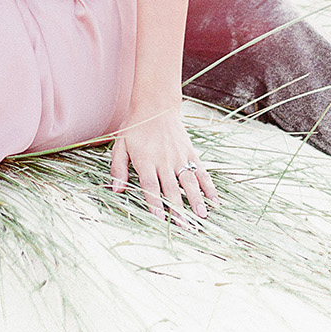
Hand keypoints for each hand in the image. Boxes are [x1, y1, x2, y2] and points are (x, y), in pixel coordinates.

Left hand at [110, 106, 217, 224]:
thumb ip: (118, 168)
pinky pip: (201, 172)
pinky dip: (209, 187)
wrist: (156, 105)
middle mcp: (164, 160)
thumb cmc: (135, 128)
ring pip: (189, 181)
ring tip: (202, 216)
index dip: (154, 202)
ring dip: (196, 200)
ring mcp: (179, 156)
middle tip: (184, 226)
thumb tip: (116, 190)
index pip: (150, 185)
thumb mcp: (120, 145)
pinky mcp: (190, 153)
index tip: (159, 218)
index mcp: (145, 160)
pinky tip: (215, 201)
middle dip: (178, 208)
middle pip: (171, 188)